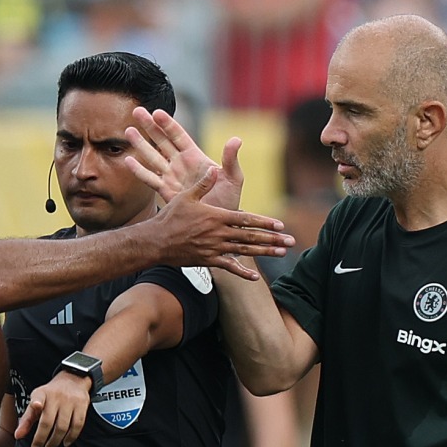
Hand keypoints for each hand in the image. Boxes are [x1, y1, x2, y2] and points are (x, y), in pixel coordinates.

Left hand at [14, 372, 92, 446]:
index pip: (39, 397)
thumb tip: (18, 435)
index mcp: (43, 393)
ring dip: (55, 440)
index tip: (36, 405)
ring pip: (63, 426)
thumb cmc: (52, 394)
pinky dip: (71, 437)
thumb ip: (26, 419)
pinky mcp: (82, 406)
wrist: (73, 380)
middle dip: (41, 438)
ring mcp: (71, 402)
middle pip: (48, 421)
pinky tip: (65, 442)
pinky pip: (77, 425)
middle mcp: (57, 396)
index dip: (37, 402)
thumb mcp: (36, 401)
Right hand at [124, 106, 244, 211]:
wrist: (218, 226)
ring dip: (140, 144)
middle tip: (137, 111)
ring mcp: (171, 177)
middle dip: (149, 126)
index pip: (179, 136)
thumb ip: (230, 159)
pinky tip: (128, 161)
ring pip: (152, 157)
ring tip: (128, 131)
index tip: (156, 112)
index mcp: (195, 157)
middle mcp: (180, 164)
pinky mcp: (165, 192)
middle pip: (162, 141)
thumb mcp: (233, 178)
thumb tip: (236, 139)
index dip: (167, 124)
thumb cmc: (228, 201)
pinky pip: (150, 179)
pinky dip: (139, 170)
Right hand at [143, 166, 293, 280]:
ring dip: (264, 252)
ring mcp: (215, 249)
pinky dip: (242, 272)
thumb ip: (202, 185)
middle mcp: (219, 234)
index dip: (264, 222)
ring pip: (245, 251)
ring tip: (281, 253)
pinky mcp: (208, 260)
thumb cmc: (170, 217)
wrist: (155, 242)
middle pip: (251, 237)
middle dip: (273, 239)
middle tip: (291, 242)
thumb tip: (214, 169)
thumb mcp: (186, 197)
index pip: (246, 219)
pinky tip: (255, 276)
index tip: (280, 225)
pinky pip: (228, 267)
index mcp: (216, 217)